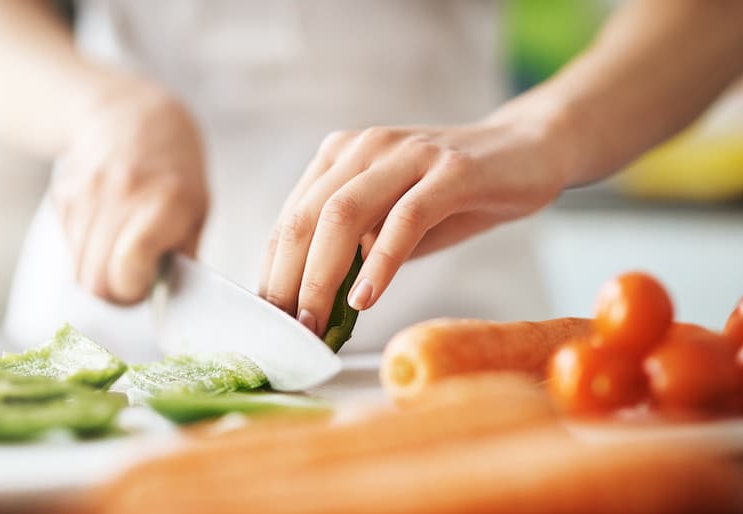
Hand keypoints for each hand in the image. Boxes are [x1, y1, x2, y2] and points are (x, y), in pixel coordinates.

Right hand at [51, 81, 208, 303]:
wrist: (133, 117)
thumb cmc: (176, 171)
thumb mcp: (198, 211)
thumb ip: (184, 257)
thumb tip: (172, 304)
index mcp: (163, 201)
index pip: (127, 268)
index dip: (135, 290)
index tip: (148, 285)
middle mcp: (120, 195)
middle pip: (96, 280)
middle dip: (117, 294)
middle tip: (137, 283)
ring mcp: (86, 194)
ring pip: (78, 270)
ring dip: (101, 277)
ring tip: (126, 259)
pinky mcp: (63, 196)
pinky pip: (70, 248)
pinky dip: (88, 254)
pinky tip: (108, 233)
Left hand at [259, 109, 571, 335]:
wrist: (526, 153)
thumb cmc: (453, 196)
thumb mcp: (394, 223)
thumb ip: (359, 251)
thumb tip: (317, 304)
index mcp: (342, 156)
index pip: (292, 218)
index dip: (273, 270)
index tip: (269, 318)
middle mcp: (365, 147)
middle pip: (307, 218)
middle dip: (288, 279)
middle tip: (286, 330)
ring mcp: (407, 154)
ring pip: (345, 215)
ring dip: (322, 276)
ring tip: (315, 321)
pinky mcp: (451, 171)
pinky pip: (406, 219)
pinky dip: (381, 262)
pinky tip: (366, 299)